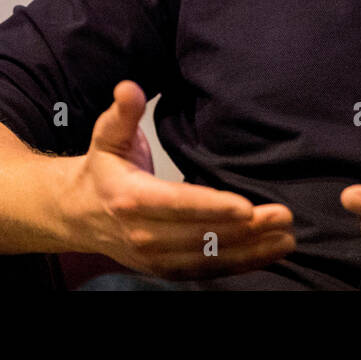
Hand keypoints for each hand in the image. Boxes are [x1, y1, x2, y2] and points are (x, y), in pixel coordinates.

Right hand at [66, 80, 295, 278]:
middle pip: (199, 235)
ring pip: (207, 259)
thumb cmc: (102, 168)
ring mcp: (153, 257)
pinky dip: (238, 266)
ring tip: (285, 239)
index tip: (246, 207)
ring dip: (250, 251)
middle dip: (245, 229)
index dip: (212, 207)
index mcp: (130, 198)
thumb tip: (129, 87)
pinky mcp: (163, 270)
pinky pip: (205, 272)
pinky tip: (267, 254)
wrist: (75, 215)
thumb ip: (123, 112)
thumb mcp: (107, 135)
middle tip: (283, 216)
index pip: (176, 204)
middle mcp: (142, 234)